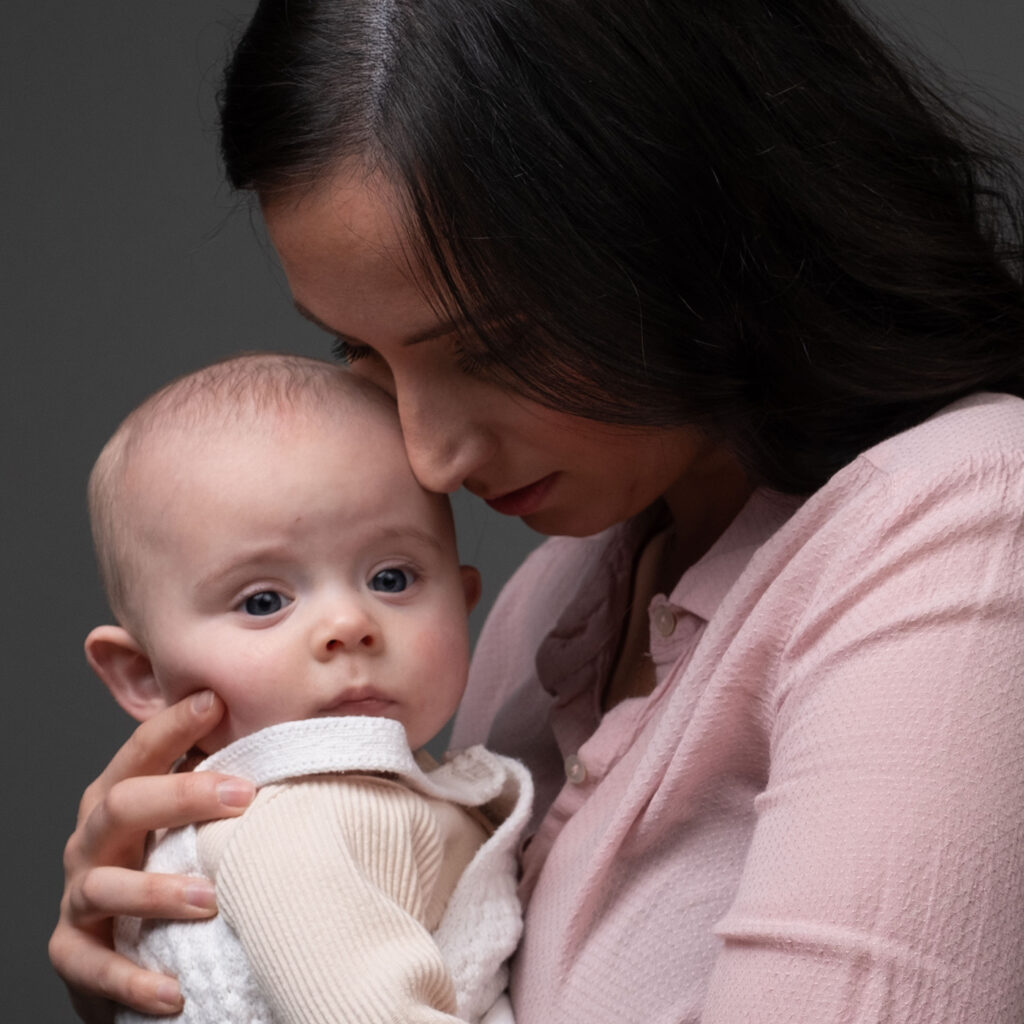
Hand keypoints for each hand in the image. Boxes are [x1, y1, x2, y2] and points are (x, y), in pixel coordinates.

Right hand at [48, 691, 254, 1020]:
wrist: (122, 945)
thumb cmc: (169, 862)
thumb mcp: (186, 820)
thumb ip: (220, 785)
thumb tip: (295, 736)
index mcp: (117, 797)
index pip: (140, 751)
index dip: (172, 725)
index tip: (215, 700)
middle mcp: (91, 840)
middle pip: (122, 804)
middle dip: (182, 796)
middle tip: (244, 795)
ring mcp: (78, 897)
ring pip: (104, 886)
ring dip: (157, 892)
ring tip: (210, 899)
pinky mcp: (73, 954)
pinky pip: (92, 968)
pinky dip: (132, 981)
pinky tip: (173, 993)